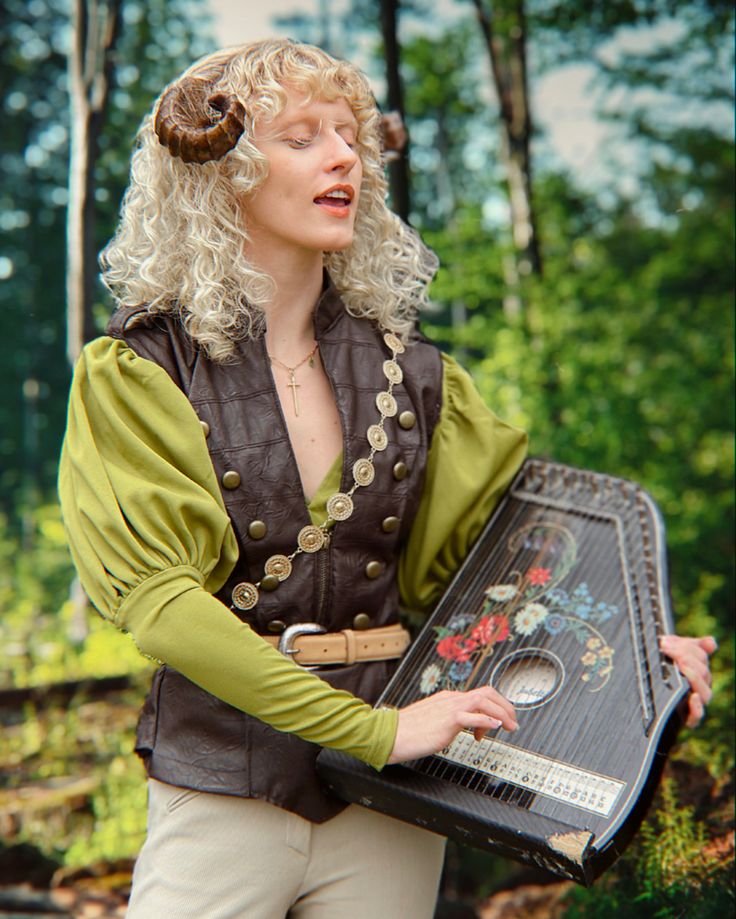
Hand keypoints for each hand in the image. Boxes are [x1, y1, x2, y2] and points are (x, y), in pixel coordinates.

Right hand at [388, 686, 517, 764]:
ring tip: (509, 727)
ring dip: (502, 713)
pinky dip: (488, 720)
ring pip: (484, 700)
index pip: (479, 695)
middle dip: (505, 706)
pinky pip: (473, 716)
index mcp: (448, 699)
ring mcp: (450, 708)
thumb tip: (466, 728)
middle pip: (487, 692)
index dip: (494, 707)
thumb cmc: (409, 731)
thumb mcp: (434, 722)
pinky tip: (494, 727)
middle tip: (512, 722)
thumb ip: (450, 722)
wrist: (392, 734)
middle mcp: (451, 699)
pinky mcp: (448, 720)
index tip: (498, 723)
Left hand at [659, 634, 716, 727]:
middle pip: (703, 672)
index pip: (701, 657)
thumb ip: (689, 646)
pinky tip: (693, 697)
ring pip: (705, 692)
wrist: (646, 696)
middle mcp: (700, 687)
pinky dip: (697, 708)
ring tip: (680, 665)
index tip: (665, 642)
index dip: (686, 647)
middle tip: (666, 649)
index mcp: (699, 671)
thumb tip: (712, 642)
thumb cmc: (661, 671)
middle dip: (685, 657)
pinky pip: (697, 717)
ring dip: (694, 677)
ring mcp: (695, 703)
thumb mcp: (673, 654)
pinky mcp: (687, 718)